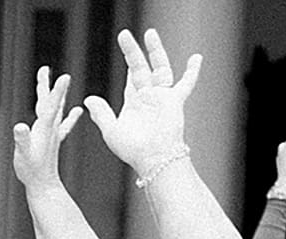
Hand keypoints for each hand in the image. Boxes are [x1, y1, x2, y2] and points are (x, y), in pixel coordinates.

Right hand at [11, 69, 85, 197]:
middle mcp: (50, 128)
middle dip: (48, 85)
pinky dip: (70, 117)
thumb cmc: (31, 171)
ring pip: (55, 109)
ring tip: (60, 81)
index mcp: (44, 128)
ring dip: (57, 95)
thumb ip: (22, 140)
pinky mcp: (52, 142)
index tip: (65, 76)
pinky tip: (78, 110)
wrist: (44, 186)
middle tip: (44, 68)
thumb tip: (20, 126)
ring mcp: (52, 134)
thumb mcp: (23, 155)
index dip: (57, 90)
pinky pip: (62, 126)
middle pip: (50, 102)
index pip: (51, 105)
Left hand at [85, 29, 200, 176]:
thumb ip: (101, 114)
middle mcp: (148, 98)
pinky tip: (197, 57)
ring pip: (159, 67)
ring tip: (150, 34)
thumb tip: (88, 99)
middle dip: (132, 52)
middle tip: (124, 35)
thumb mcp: (111, 130)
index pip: (130, 80)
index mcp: (134, 104)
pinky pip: (186, 83)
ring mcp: (162, 97)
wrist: (154, 158)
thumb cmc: (132, 149)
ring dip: (155, 51)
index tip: (126, 50)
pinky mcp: (175, 100)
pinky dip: (193, 71)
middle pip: (140, 68)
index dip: (127, 65)